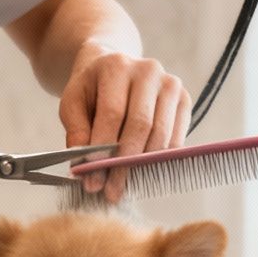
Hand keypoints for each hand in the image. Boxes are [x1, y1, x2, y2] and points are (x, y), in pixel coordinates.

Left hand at [58, 44, 189, 199]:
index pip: (112, 113)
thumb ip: (76, 132)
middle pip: (140, 125)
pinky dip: (159, 162)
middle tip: (110, 190)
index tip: (93, 175)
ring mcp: (170, 84)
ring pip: (161, 135)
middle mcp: (148, 70)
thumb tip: (84, 167)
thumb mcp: (72, 104)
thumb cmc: (92, 90)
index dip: (103, 147)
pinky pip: (176, 139)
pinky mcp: (184, 100)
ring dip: (142, 167)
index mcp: (116, 66)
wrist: (114, 69)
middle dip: (124, 163)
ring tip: (124, 187)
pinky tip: (142, 175)